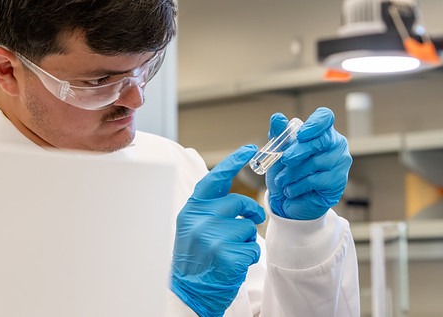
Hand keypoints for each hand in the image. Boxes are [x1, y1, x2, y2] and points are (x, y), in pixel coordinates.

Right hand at [170, 145, 265, 316]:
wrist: (188, 294)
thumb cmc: (195, 260)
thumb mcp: (193, 227)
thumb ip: (210, 208)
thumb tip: (233, 195)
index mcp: (192, 209)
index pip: (216, 178)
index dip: (234, 161)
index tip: (251, 148)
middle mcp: (200, 219)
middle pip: (240, 203)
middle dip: (250, 214)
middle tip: (248, 225)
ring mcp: (212, 237)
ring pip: (249, 227)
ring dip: (247, 241)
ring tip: (230, 253)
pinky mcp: (226, 255)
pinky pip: (253, 249)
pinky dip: (249, 258)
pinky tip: (233, 265)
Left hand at [266, 107, 351, 219]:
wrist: (289, 199)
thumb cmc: (286, 170)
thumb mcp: (279, 151)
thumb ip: (278, 133)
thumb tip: (277, 117)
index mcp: (321, 130)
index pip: (325, 117)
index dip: (315, 123)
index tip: (301, 134)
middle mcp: (335, 143)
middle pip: (322, 140)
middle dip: (300, 150)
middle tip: (285, 159)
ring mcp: (340, 161)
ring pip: (316, 162)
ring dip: (293, 173)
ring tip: (281, 180)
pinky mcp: (338, 181)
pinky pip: (316, 180)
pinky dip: (298, 185)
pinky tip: (290, 190)